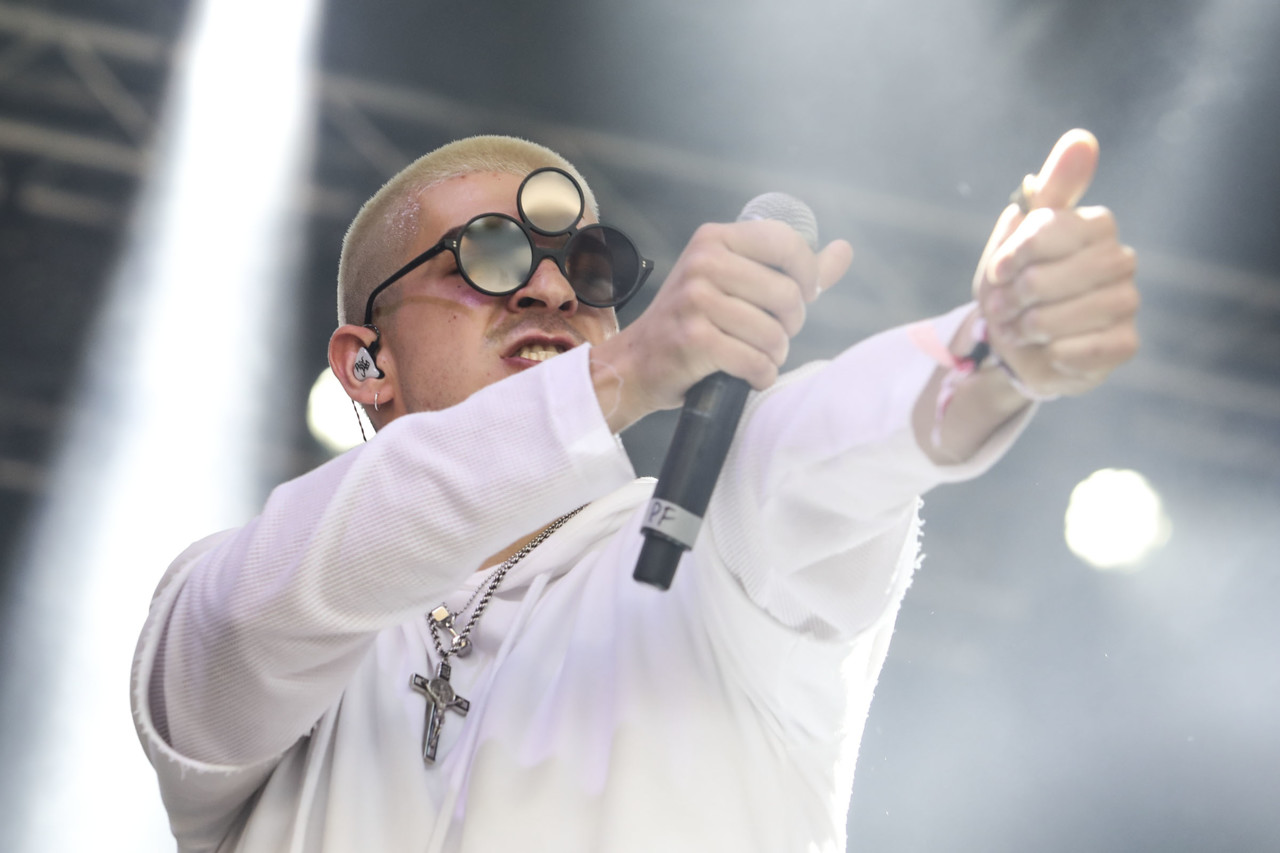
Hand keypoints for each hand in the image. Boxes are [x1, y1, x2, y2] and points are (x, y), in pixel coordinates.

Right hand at [591, 219, 852, 430]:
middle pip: (787, 295)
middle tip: (770, 336)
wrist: (637, 363)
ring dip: (774, 355)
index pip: (786, 243)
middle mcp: (703, 262)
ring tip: (756, 357)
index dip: (807, 276)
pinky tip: (749, 374)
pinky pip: (755, 361)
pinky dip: (760, 375)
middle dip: (789, 326)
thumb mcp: (736, 283)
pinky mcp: (694, 339)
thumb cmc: (692, 322)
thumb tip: (843, 251)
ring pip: (774, 333)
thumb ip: (792, 268)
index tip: (801, 297)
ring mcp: (695, 300)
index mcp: (715, 238)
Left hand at [972, 129, 1139, 396]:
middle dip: (1021, 294)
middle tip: (1002, 306)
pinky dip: (1055, 352)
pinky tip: (1048, 349)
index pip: (1055, 227)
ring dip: (1032, 326)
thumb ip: (1049, 190)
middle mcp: (1120, 260)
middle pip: (1063, 273)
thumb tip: (1082, 139)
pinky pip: (1088, 349)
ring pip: (1073, 313)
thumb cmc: (1017, 288)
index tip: (999, 270)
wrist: (1017, 347)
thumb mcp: (1018, 238)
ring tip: (1019, 328)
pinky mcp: (1125, 343)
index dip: (1019, 252)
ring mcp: (1127, 302)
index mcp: (1095, 227)